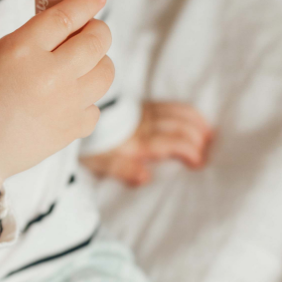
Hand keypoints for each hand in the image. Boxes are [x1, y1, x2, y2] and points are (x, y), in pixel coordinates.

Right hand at [0, 0, 114, 215]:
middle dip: (98, 29)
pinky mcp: (71, 129)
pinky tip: (68, 99)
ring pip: (105, 71)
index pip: (67, 16)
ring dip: (98, 61)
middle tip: (90, 30)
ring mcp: (64, 105)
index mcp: (22, 50)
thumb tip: (60, 28)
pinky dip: (86, 99)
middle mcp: (49, 75)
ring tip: (82, 64)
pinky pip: (95, 106)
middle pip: (96, 41)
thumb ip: (24, 39)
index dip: (87, 1)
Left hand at [81, 101, 212, 186]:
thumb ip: (124, 170)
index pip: (171, 142)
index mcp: (137, 140)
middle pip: (178, 126)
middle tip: (209, 150)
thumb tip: (147, 177)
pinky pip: (169, 106)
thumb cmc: (90, 145)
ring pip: (177, 113)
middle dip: (196, 137)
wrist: (73, 114)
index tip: (199, 161)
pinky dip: (185, 111)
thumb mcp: (101, 162)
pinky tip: (194, 118)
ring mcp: (144, 112)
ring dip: (195, 122)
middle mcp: (144, 124)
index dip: (188, 149)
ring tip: (209, 134)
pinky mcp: (142, 105)